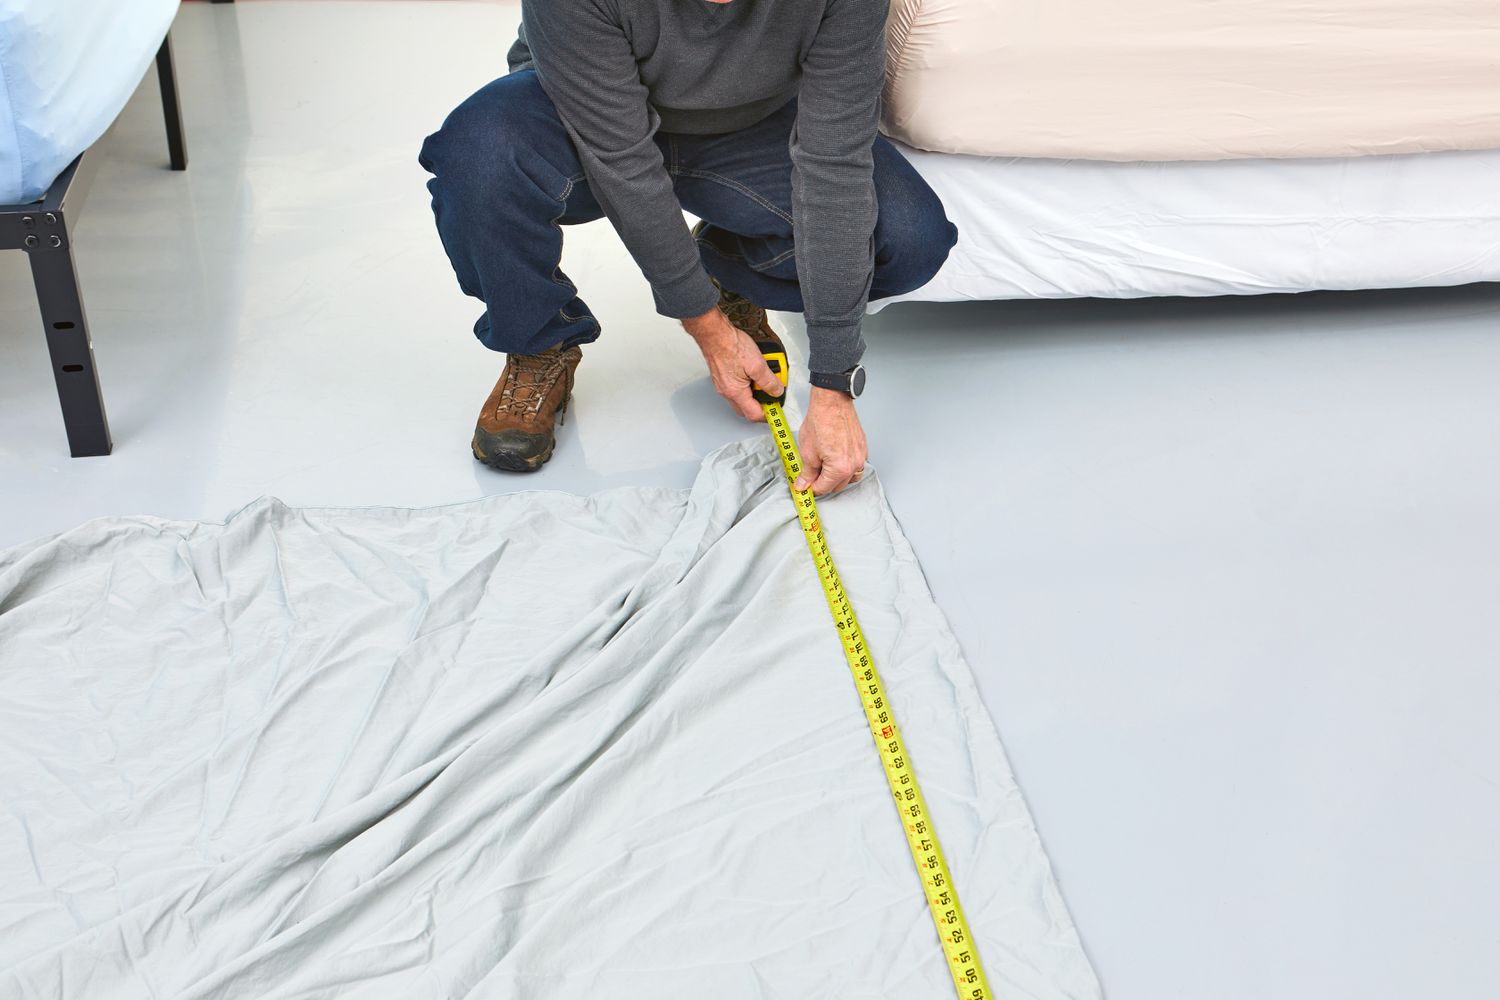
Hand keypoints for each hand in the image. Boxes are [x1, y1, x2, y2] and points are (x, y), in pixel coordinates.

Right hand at [682, 307, 784, 421]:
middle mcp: (726, 392)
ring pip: (741, 399)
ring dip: (754, 395)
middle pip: (746, 410)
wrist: (714, 334)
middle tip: (772, 398)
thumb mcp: (757, 364)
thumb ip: (769, 380)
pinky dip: (747, 386)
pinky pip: (736, 389)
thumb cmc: (730, 346)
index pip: (754, 414)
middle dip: (761, 407)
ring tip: (764, 381)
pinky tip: (753, 375)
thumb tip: (776, 391)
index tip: (776, 410)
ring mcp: (722, 385)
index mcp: (735, 392)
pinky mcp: (722, 377)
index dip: (768, 415)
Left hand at [794, 388, 867, 495]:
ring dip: (836, 478)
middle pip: (837, 486)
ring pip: (849, 478)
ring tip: (823, 468)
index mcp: (839, 468)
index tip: (805, 486)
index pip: (824, 488)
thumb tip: (804, 484)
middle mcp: (854, 464)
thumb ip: (807, 473)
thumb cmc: (821, 422)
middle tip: (810, 476)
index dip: (812, 489)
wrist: (831, 402)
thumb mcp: (807, 452)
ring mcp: (860, 456)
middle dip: (823, 483)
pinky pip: (856, 466)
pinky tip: (836, 461)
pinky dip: (846, 468)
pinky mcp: (862, 448)